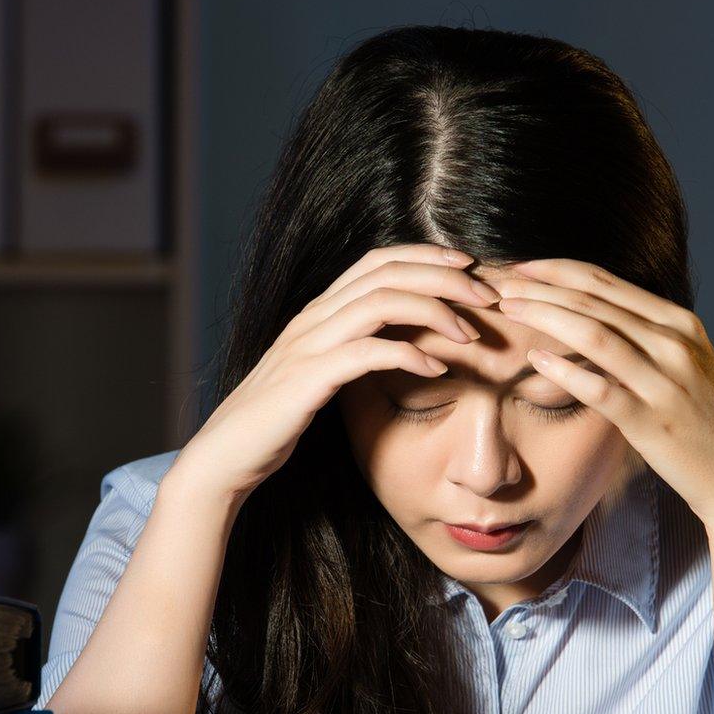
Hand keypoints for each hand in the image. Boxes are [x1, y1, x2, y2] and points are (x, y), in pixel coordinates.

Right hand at [172, 244, 497, 503]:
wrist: (225, 457)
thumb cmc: (276, 422)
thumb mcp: (321, 375)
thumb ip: (353, 351)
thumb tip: (402, 343)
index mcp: (318, 312)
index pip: (378, 261)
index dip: (426, 256)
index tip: (469, 268)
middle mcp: (313, 318)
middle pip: (387, 273)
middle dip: (444, 278)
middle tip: (488, 296)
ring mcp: (307, 345)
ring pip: (381, 302)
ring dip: (435, 311)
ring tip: (471, 333)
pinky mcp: (307, 379)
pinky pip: (367, 353)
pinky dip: (408, 356)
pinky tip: (437, 370)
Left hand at [487, 258, 713, 536]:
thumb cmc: (707, 424)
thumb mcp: (687, 366)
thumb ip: (647, 339)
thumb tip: (595, 319)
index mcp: (680, 324)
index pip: (607, 282)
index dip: (558, 270)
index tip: (521, 268)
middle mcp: (675, 344)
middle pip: (595, 301)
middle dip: (542, 287)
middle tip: (501, 284)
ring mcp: (665, 382)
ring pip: (595, 335)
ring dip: (545, 317)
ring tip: (509, 310)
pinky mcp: (652, 422)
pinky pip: (600, 389)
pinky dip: (564, 371)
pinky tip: (534, 360)